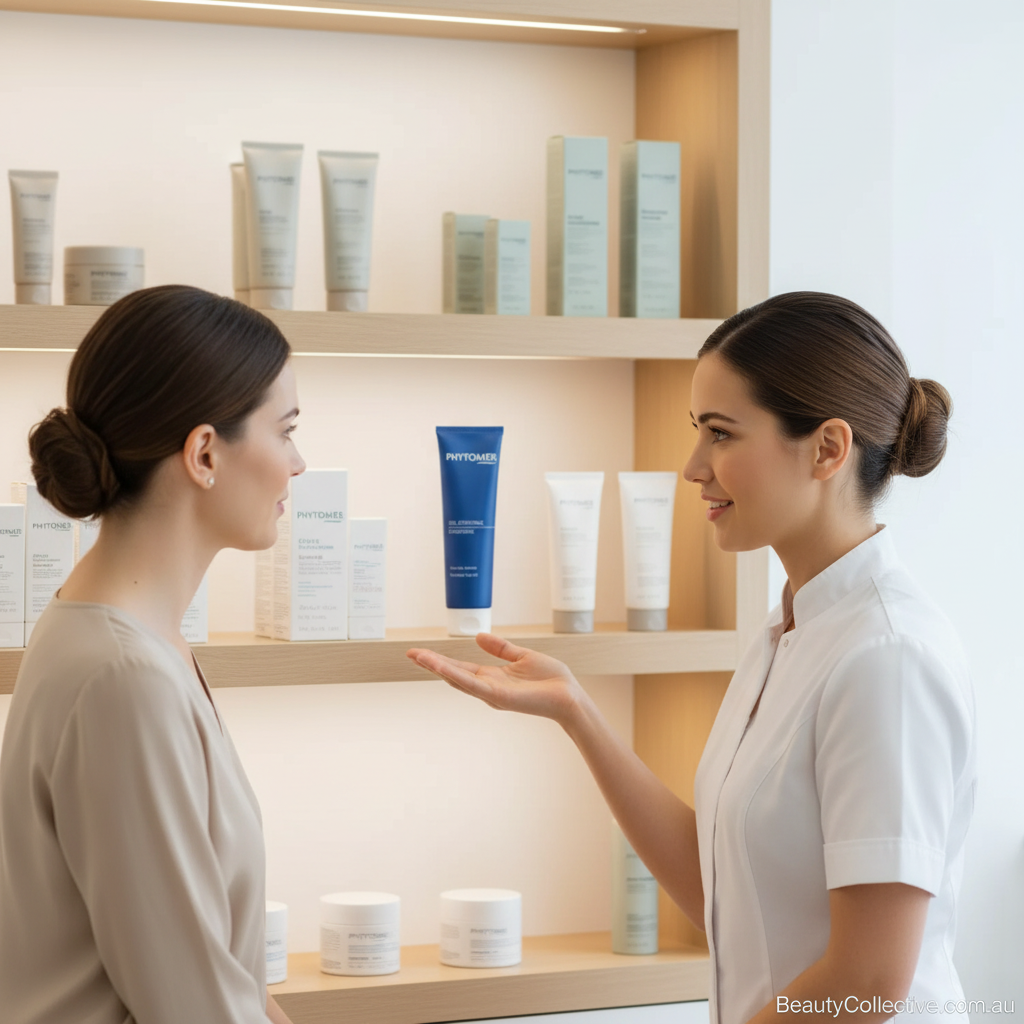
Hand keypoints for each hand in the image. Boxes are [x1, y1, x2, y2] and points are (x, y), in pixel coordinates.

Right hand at [406, 633, 585, 727]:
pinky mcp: (499, 697)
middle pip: (453, 674)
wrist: (569, 696)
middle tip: (410, 653)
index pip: (460, 667)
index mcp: (492, 677)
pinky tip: (441, 667)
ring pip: (458, 679)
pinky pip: (473, 685)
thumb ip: (501, 648)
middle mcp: (488, 687)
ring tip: (418, 657)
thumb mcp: (522, 657)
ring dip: (437, 668)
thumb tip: (478, 636)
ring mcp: (491, 694)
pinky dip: (456, 676)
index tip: (421, 652)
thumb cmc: (551, 680)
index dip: (440, 660)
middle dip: (431, 664)